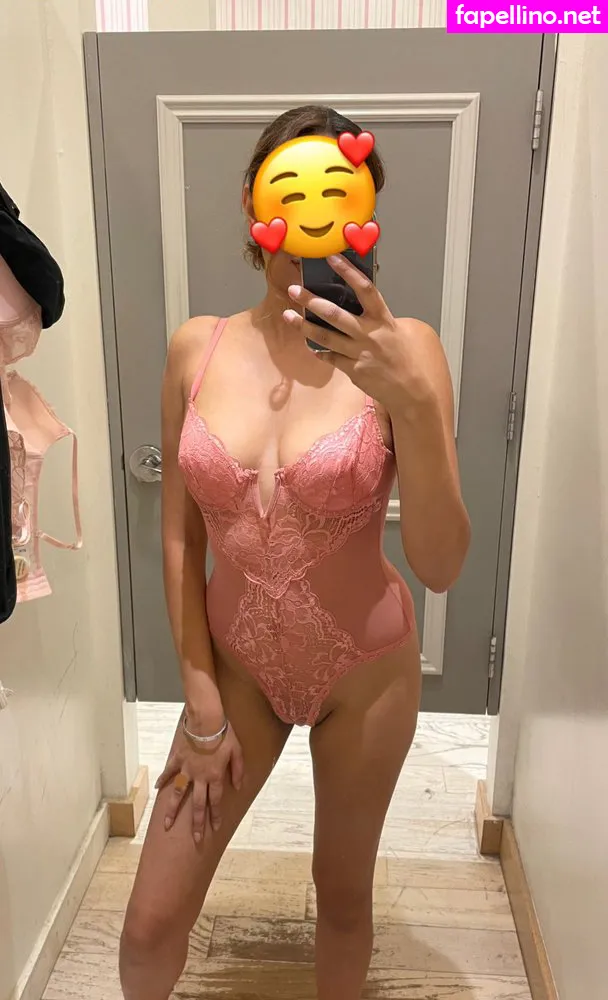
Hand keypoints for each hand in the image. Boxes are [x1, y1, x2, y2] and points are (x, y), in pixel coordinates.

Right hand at [155, 719, 243, 845]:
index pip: (215, 801)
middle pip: (197, 804)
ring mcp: (187, 769)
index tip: (214, 828)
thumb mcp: (237, 752)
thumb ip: (238, 770)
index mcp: (215, 776)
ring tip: (167, 824)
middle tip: (195, 839)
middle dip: (197, 823)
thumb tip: (238, 787)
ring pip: (178, 794)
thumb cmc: (224, 734)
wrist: (206, 720)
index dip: (215, 815)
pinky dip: (163, 780)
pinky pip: (169, 772)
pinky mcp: (177, 759)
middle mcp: (200, 777)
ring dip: (173, 810)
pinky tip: (158, 789)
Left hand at [283, 254, 436, 414]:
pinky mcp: (353, 371)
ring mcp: (359, 353)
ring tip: (287, 316)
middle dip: (311, 301)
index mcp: (384, 320)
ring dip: (304, 326)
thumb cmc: (410, 360)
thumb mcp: (405, 332)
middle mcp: (369, 334)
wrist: (412, 392)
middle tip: (294, 290)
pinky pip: (331, 358)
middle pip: (335, 314)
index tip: (332, 259)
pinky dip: (321, 352)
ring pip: (325, 337)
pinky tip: (312, 348)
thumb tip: (365, 309)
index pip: (365, 290)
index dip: (348, 272)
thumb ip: (382, 319)